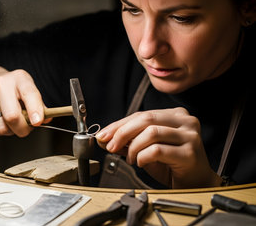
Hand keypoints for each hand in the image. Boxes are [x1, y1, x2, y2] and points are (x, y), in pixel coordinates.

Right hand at [0, 69, 46, 136]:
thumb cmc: (14, 89)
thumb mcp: (29, 90)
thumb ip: (39, 105)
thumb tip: (46, 119)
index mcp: (19, 78)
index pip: (29, 94)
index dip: (34, 109)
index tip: (37, 122)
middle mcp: (1, 84)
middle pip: (12, 116)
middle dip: (22, 129)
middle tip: (26, 128)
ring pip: (1, 127)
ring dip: (10, 131)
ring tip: (12, 123)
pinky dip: (0, 131)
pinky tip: (2, 121)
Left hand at [95, 107, 220, 187]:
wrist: (195, 184)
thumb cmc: (172, 165)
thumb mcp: (145, 149)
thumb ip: (126, 142)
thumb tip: (104, 139)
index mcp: (175, 115)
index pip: (140, 115)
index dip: (118, 125)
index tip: (103, 135)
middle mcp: (185, 121)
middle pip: (146, 119)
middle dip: (122, 133)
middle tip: (110, 146)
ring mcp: (190, 136)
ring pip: (151, 132)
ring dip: (134, 147)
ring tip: (131, 158)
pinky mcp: (190, 153)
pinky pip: (157, 150)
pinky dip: (143, 156)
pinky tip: (141, 162)